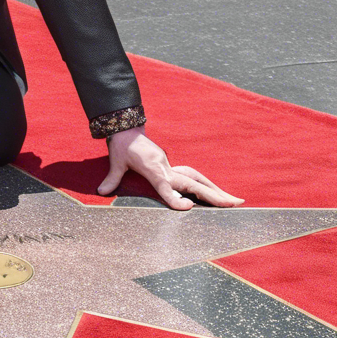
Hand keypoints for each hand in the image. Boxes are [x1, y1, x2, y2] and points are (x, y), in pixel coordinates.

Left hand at [97, 127, 243, 209]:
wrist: (127, 128)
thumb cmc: (122, 145)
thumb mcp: (115, 161)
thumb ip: (112, 178)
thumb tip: (100, 190)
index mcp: (153, 168)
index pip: (166, 186)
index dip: (175, 198)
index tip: (189, 209)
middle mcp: (166, 167)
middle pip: (193, 183)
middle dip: (214, 195)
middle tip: (236, 204)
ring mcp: (170, 166)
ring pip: (198, 179)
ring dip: (215, 190)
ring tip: (235, 201)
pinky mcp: (171, 166)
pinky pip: (192, 178)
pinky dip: (206, 187)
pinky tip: (216, 195)